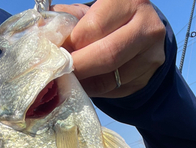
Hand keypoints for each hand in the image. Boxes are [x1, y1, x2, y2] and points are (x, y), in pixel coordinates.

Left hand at [51, 0, 165, 97]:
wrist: (145, 36)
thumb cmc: (111, 21)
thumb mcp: (94, 12)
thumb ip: (71, 19)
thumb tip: (44, 32)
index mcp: (130, 0)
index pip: (95, 26)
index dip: (72, 43)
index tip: (55, 52)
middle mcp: (147, 26)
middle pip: (108, 54)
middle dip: (79, 66)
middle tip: (59, 73)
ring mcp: (151, 55)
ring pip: (111, 78)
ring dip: (85, 82)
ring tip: (69, 79)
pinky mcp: (148, 78)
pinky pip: (115, 90)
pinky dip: (96, 90)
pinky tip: (86, 85)